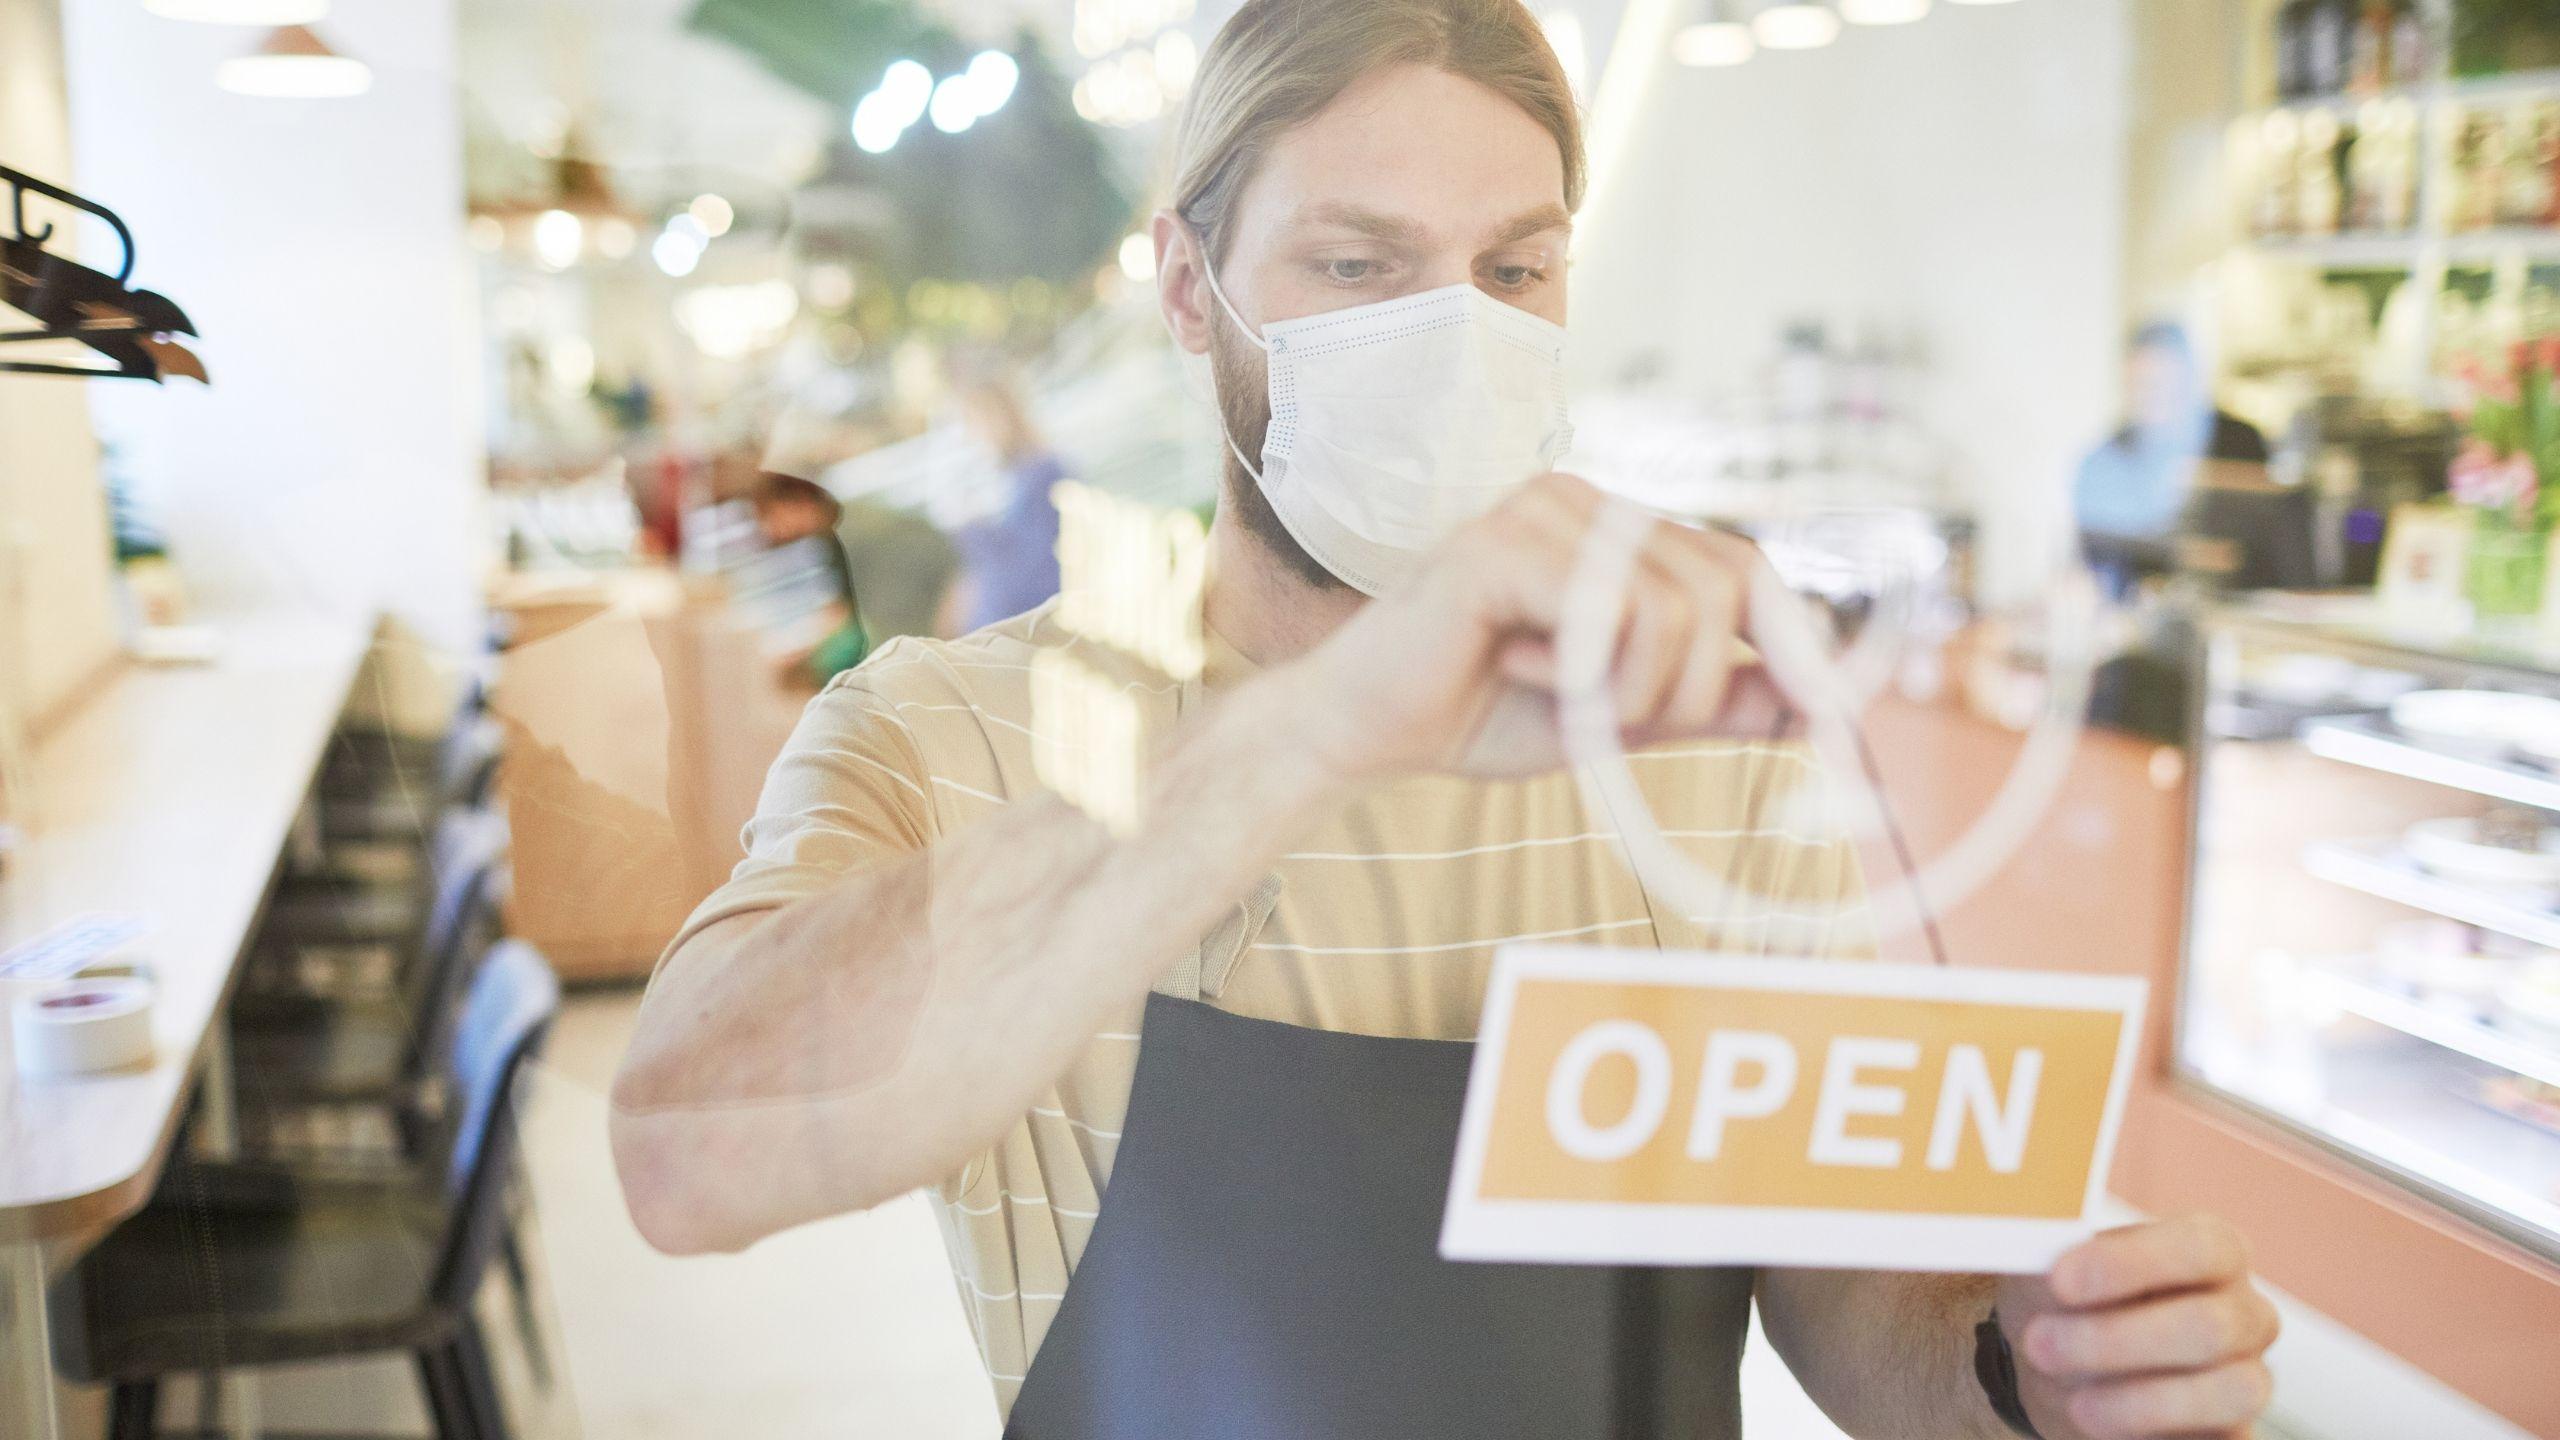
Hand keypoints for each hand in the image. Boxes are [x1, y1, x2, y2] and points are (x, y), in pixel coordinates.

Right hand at [1281, 472, 1792, 781]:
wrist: (1366, 730)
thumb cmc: (1481, 711)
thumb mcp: (1620, 713)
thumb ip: (1709, 698)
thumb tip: (1813, 703)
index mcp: (1618, 533)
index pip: (1742, 566)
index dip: (1791, 635)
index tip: (1823, 708)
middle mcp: (1589, 504)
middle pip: (1728, 580)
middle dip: (1701, 682)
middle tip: (1629, 724)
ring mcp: (1546, 511)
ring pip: (1677, 605)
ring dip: (1640, 688)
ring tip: (1567, 703)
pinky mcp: (1506, 541)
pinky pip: (1608, 611)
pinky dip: (1588, 672)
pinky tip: (1521, 670)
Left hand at [1999, 1215, 2279, 1439]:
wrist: (2061, 1369)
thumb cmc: (2066, 1303)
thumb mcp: (2051, 1271)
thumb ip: (2058, 1259)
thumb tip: (2050, 1261)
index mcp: (2214, 1250)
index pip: (2200, 1248)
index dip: (2130, 1265)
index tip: (2060, 1282)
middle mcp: (2245, 1312)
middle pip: (2208, 1326)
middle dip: (2113, 1339)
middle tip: (2039, 1343)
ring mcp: (2250, 1376)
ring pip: (2229, 1393)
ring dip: (2138, 1402)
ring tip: (2075, 1404)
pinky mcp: (2235, 1434)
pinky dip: (2154, 1435)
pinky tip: (2102, 1428)